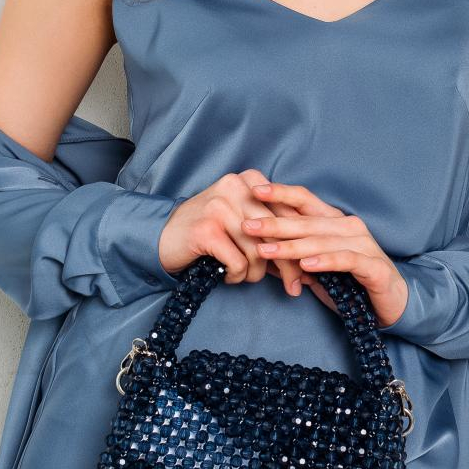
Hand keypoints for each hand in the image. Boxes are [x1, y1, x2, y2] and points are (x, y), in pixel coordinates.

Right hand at [158, 170, 310, 295]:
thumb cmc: (210, 233)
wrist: (161, 237)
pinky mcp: (207, 229)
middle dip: (288, 267)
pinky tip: (224, 274)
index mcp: (251, 180)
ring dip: (254, 274)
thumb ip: (273, 232)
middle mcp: (237, 187)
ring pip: (259, 252)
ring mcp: (220, 206)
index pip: (289, 214)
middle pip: (277, 233)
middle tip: (294, 289)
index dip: (301, 245)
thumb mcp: (243, 222)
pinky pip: (239, 263)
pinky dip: (235, 276)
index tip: (307, 272)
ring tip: (242, 276)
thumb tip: (308, 260)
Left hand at [241, 180, 408, 327]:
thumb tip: (259, 249)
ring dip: (292, 246)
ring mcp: (364, 245)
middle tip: (247, 225)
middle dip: (275, 223)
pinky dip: (326, 262)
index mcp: (334, 222)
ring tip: (266, 250)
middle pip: (308, 221)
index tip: (254, 189)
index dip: (281, 193)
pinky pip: (346, 260)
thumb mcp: (315, 270)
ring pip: (322, 241)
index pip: (305, 200)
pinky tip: (306, 265)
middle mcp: (349, 227)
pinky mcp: (374, 267)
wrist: (391, 305)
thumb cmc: (350, 285)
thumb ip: (292, 257)